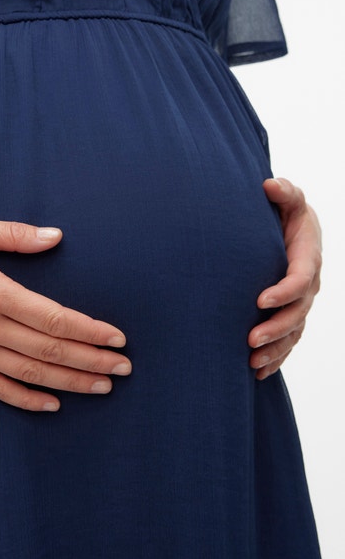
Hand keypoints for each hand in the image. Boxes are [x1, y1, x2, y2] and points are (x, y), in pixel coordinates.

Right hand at [0, 215, 130, 411]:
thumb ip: (14, 235)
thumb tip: (56, 237)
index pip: (53, 319)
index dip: (90, 331)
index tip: (117, 338)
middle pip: (49, 351)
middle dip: (92, 361)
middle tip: (124, 368)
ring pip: (29, 374)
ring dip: (70, 382)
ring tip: (103, 386)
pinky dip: (27, 399)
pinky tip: (53, 403)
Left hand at [248, 178, 321, 379]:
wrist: (292, 228)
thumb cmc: (287, 212)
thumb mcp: (290, 198)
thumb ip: (284, 192)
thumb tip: (270, 185)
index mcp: (308, 257)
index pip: (300, 279)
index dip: (283, 292)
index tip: (259, 300)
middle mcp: (309, 285)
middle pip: (297, 314)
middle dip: (275, 328)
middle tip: (250, 339)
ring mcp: (301, 303)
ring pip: (293, 333)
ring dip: (274, 350)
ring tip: (251, 362)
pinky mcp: (292, 315)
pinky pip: (288, 342)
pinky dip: (276, 359)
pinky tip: (256, 373)